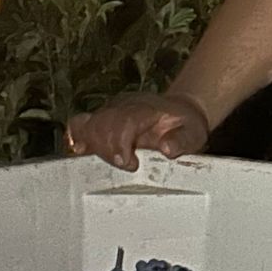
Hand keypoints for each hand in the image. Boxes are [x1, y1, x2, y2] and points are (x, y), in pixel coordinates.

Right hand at [64, 92, 209, 171]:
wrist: (180, 110)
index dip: (119, 144)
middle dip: (108, 150)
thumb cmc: (185, 125)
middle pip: (102, 124)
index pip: (124, 121)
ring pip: (89, 124)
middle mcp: (124, 105)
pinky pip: (80, 123)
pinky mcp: (101, 118)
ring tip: (112, 161)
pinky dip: (77, 137)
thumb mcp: (194, 133)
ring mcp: (110, 110)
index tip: (130, 164)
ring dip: (94, 147)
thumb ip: (182, 141)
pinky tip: (79, 150)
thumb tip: (167, 149)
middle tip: (126, 165)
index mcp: (146, 108)